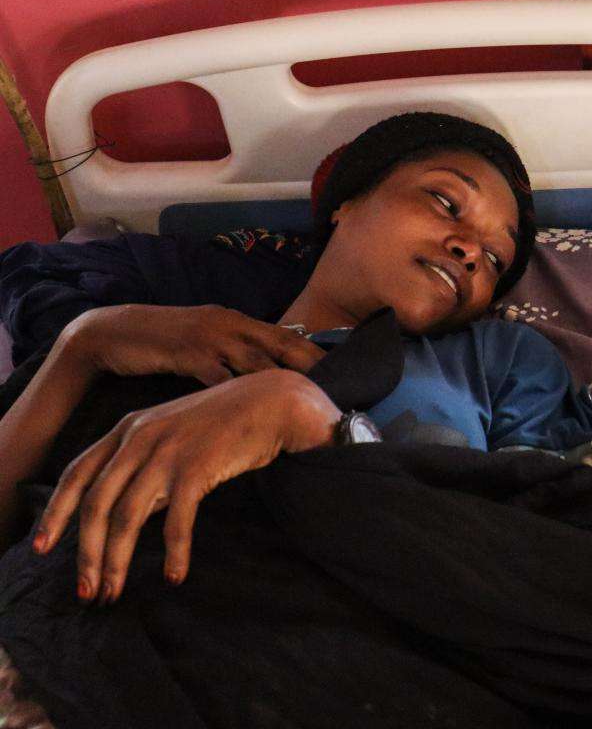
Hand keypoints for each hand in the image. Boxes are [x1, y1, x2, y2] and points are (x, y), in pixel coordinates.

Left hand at [31, 369, 340, 603]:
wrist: (273, 400)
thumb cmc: (226, 422)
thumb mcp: (173, 432)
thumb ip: (146, 464)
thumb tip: (129, 511)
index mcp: (128, 429)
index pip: (76, 475)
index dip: (55, 514)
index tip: (42, 548)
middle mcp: (139, 439)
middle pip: (96, 505)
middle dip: (86, 554)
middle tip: (88, 592)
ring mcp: (168, 452)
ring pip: (127, 516)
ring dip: (117, 560)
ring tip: (116, 591)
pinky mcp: (198, 467)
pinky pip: (178, 519)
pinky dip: (174, 552)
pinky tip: (175, 575)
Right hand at [64, 304, 325, 385]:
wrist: (112, 331)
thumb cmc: (164, 341)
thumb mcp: (206, 339)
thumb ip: (235, 351)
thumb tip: (266, 371)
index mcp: (237, 319)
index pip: (285, 334)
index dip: (313, 350)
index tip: (342, 366)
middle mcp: (229, 323)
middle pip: (281, 343)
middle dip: (312, 364)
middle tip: (341, 384)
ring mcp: (209, 337)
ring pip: (256, 360)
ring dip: (283, 381)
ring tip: (307, 400)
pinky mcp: (187, 353)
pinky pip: (218, 376)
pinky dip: (237, 392)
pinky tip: (254, 409)